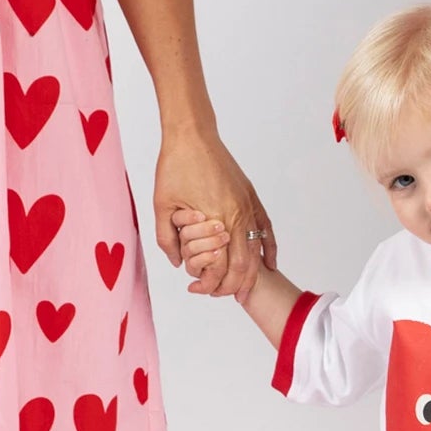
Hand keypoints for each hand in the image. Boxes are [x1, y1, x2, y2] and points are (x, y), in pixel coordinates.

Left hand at [154, 131, 274, 297]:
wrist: (192, 135)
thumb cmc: (175, 166)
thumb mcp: (161, 206)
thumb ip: (167, 238)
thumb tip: (178, 263)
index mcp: (216, 220)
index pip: (222, 266)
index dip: (211, 284)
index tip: (198, 288)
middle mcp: (237, 216)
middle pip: (244, 265)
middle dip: (233, 286)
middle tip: (220, 295)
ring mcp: (248, 206)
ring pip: (257, 250)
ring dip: (252, 274)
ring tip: (243, 289)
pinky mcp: (251, 197)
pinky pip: (266, 229)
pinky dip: (269, 249)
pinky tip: (268, 264)